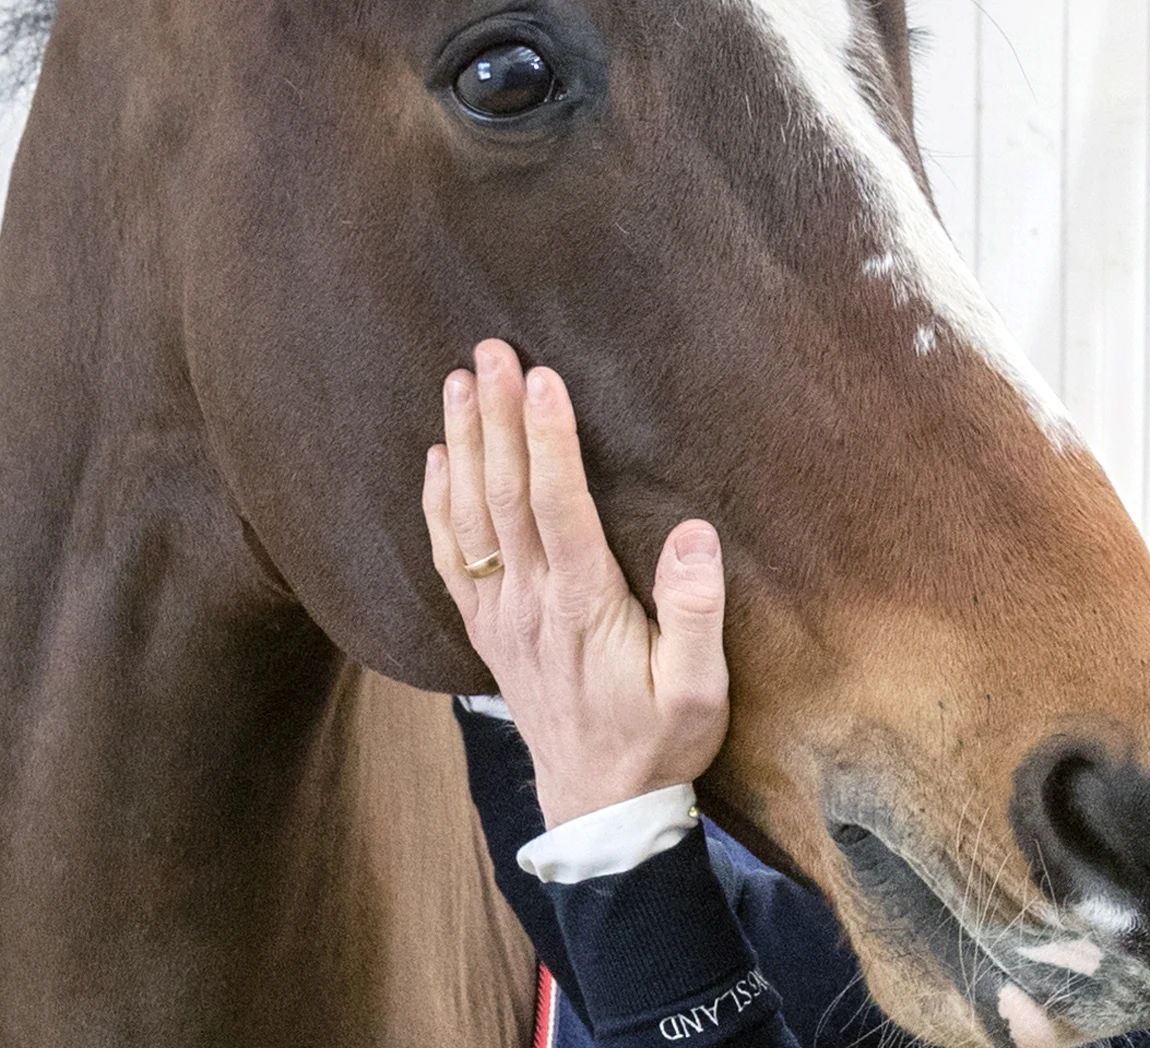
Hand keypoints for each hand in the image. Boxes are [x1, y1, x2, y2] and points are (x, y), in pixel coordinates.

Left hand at [422, 339, 729, 827]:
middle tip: (490, 350)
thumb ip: (696, 612)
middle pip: (503, 493)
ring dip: (463, 444)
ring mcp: (501, 615)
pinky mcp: (489, 629)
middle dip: (496, 416)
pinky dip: (438, 502)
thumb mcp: (700, 690)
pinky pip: (451, 554)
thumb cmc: (659, 744)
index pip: (557, 504)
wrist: (598, 810)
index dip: (547, 437)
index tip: (542, 377)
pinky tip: (437, 460)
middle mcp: (530, 602)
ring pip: (470, 515)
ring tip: (458, 383)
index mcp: (583, 606)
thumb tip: (692, 534)